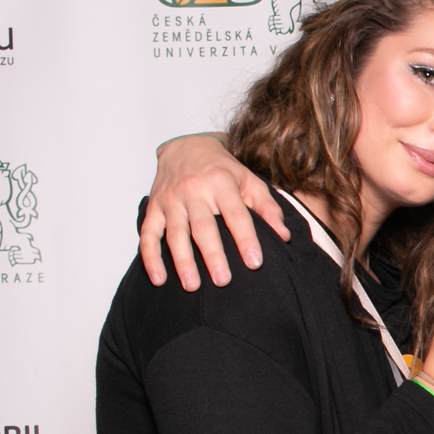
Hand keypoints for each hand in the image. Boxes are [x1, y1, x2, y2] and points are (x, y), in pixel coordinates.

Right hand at [142, 133, 289, 290]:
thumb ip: (268, 208)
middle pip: (203, 227)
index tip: (255, 263)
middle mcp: (193, 190)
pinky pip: (148, 234)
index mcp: (221, 183)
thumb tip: (284, 236)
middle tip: (223, 281)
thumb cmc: (223, 170)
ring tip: (193, 286)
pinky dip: (151, 257)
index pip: (236, 215)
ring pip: (175, 233)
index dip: (245, 239)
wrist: (186, 147)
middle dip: (213, 255)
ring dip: (182, 261)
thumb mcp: (250, 181)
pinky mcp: (154, 208)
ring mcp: (171, 199)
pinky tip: (159, 279)